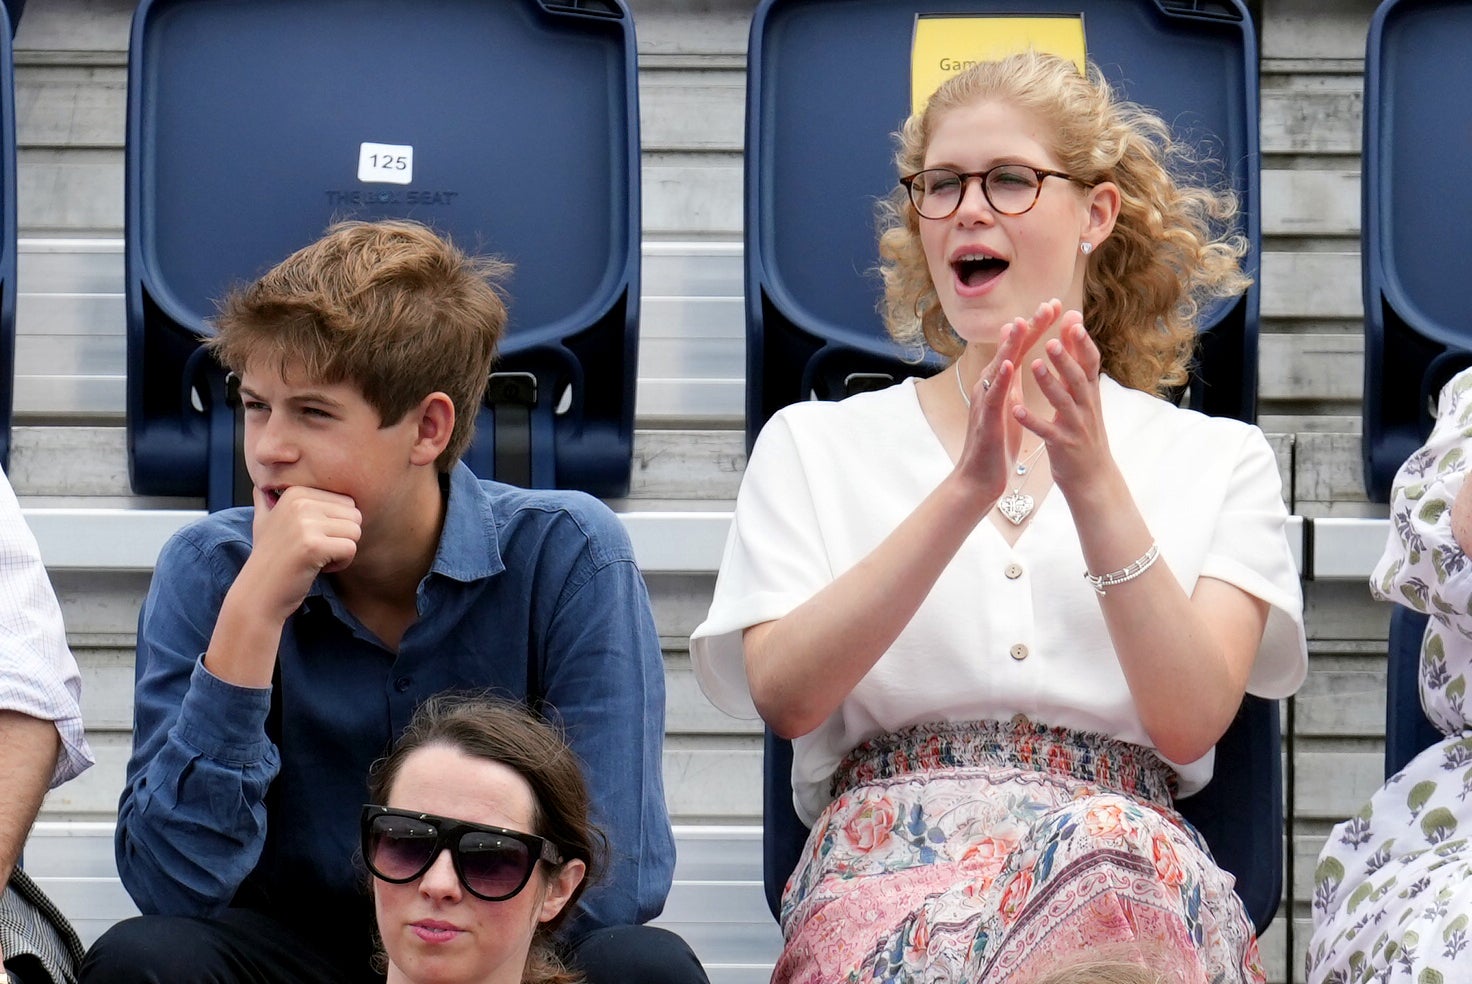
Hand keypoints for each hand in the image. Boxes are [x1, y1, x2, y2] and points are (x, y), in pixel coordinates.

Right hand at [242, 485, 361, 619]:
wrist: (259, 593)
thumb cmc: (269, 558)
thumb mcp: (264, 521)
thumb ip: (267, 499)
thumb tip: (265, 482)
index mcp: (295, 492)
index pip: (347, 501)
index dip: (335, 525)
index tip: (310, 538)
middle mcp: (299, 502)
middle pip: (354, 515)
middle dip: (342, 537)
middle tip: (315, 551)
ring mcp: (305, 523)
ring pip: (355, 531)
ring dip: (341, 551)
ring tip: (315, 558)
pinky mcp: (313, 545)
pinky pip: (351, 549)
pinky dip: (340, 564)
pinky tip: (317, 568)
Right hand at [953, 301, 1065, 491]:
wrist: (979, 477)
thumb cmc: (994, 443)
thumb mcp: (1007, 405)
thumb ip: (1010, 382)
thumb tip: (1015, 360)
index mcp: (1000, 383)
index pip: (1021, 348)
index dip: (1037, 327)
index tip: (1055, 307)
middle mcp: (990, 386)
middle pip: (1011, 350)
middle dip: (1029, 327)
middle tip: (1048, 305)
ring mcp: (985, 401)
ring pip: (998, 367)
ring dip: (1010, 345)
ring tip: (1022, 323)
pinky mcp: (985, 419)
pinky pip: (992, 396)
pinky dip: (1000, 378)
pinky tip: (1008, 364)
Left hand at [1013, 306, 1113, 494]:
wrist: (1093, 477)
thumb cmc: (1083, 431)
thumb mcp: (1083, 397)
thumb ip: (1076, 364)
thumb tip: (1075, 326)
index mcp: (1090, 394)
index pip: (1090, 363)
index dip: (1083, 342)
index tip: (1072, 319)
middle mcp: (1086, 407)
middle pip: (1078, 379)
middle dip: (1065, 359)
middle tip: (1051, 340)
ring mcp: (1076, 427)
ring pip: (1063, 402)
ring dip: (1049, 384)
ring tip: (1034, 366)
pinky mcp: (1063, 446)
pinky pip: (1046, 432)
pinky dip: (1031, 420)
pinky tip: (1016, 410)